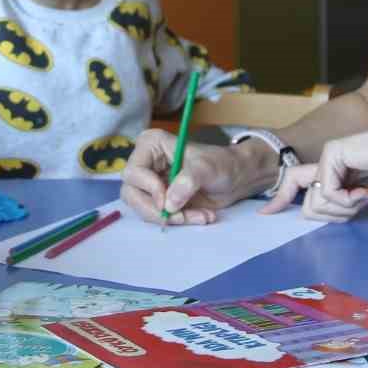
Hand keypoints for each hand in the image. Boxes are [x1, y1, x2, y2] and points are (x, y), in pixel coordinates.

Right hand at [118, 129, 272, 225]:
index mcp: (150, 146)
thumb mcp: (206, 168)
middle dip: (157, 210)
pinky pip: (158, 217)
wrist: (236, 178)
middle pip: (132, 194)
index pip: (133, 172)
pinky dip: (179, 221)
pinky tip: (201, 215)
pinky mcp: (159, 201)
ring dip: (172, 218)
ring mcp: (150, 184)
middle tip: (182, 217)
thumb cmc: (221, 164)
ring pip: (143, 209)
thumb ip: (188, 181)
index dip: (148, 188)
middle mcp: (145, 164)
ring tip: (200, 215)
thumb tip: (169, 203)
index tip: (167, 200)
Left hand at [261, 125, 367, 222]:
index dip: (280, 200)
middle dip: (332, 217)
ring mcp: (328, 157)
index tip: (265, 214)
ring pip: (316, 203)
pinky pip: (327, 192)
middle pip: (307, 206)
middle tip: (359, 206)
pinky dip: (348, 200)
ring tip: (367, 196)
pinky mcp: (332, 153)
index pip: (296, 184)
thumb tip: (349, 217)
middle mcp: (328, 164)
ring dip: (344, 210)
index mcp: (335, 172)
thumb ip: (357, 206)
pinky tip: (366, 191)